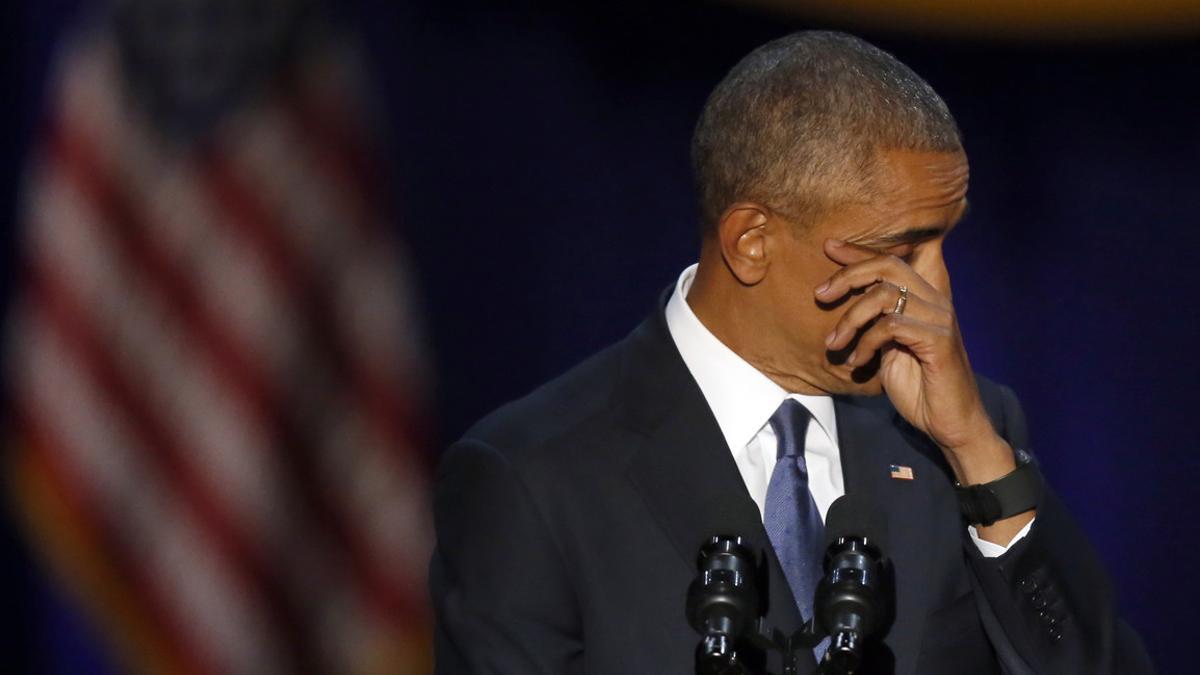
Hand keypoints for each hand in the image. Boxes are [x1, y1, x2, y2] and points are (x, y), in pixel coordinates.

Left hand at [814, 239, 1008, 480]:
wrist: (949, 423)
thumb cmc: (918, 387)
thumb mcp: (888, 348)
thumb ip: (876, 322)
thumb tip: (848, 302)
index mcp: (924, 299)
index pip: (892, 261)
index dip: (859, 251)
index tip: (828, 246)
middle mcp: (935, 301)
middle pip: (888, 265)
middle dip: (848, 274)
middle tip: (820, 295)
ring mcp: (939, 319)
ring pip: (884, 295)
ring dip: (850, 319)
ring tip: (833, 344)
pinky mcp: (938, 340)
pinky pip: (891, 326)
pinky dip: (866, 343)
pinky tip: (857, 362)